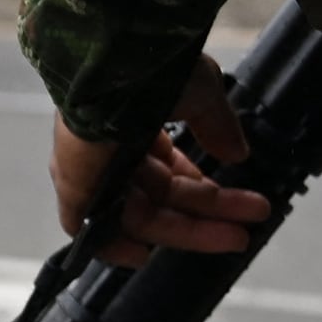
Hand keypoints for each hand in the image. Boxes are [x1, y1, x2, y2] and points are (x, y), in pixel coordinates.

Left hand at [47, 56, 269, 264]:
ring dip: (189, 231)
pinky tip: (145, 255)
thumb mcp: (198, 90)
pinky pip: (91, 229)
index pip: (169, 170)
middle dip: (209, 215)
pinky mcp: (74, 187)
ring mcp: (93, 169)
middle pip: (164, 197)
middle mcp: (113, 148)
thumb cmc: (151, 68)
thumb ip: (216, 123)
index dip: (202, 190)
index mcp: (137, 122)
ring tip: (238, 237)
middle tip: (246, 229)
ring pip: (141, 215)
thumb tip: (238, 153)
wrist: (111, 66)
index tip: (240, 201)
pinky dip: (116, 246)